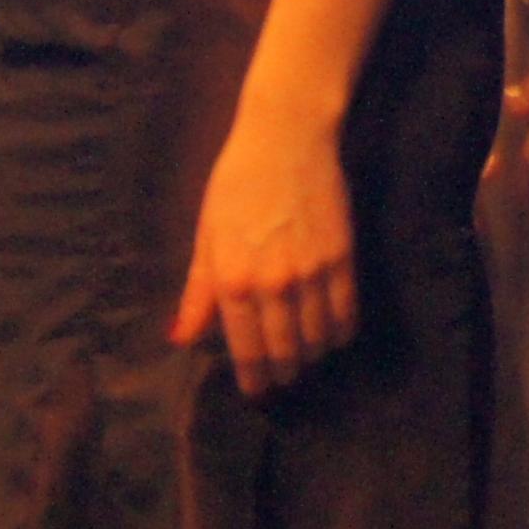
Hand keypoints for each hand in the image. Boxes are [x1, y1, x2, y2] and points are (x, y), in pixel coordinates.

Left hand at [172, 105, 359, 397]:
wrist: (287, 138)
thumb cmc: (236, 183)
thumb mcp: (207, 236)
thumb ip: (198, 293)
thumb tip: (182, 339)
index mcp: (233, 281)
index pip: (247, 349)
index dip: (253, 377)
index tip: (256, 390)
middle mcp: (273, 285)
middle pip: (284, 350)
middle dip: (282, 372)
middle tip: (281, 379)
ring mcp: (312, 273)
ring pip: (317, 337)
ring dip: (311, 356)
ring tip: (305, 359)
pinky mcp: (342, 257)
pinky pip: (346, 311)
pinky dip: (340, 332)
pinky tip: (334, 336)